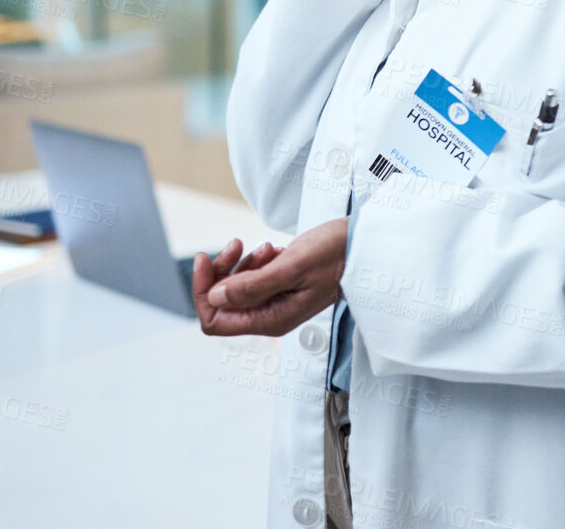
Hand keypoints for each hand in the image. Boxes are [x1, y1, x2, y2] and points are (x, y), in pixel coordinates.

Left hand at [193, 218, 348, 336]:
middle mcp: (269, 316)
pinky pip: (251, 278)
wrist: (361, 245)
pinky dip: (254, 260)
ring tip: (264, 246)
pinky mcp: (279, 287)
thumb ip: (252, 286)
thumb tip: (215, 297)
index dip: (203, 290)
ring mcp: (274, 302)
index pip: (214, 320)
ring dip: (240, 263)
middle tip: (237, 244)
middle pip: (221, 302)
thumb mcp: (292, 267)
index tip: (205, 258)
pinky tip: (272, 249)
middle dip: (221, 271)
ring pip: (234, 288)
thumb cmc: (334, 255)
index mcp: (270, 320)